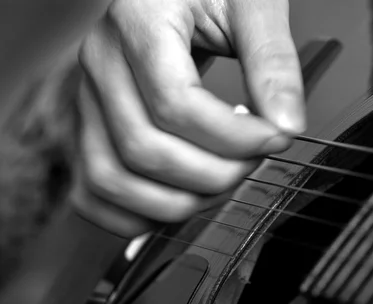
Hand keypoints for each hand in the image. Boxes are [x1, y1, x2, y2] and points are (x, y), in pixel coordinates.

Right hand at [72, 0, 305, 236]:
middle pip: (144, 149)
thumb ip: (272, 62)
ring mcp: (86, 99)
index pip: (175, 104)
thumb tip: (287, 125)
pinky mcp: (87, 127)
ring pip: (111, 178)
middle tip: (252, 162)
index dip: (234, 137)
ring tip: (220, 183)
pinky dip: (133, 214)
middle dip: (214, 174)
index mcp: (137, 20)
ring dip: (175, 202)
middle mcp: (100, 61)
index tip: (276, 138)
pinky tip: (177, 202)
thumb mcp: (251, 5)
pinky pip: (91, 191)